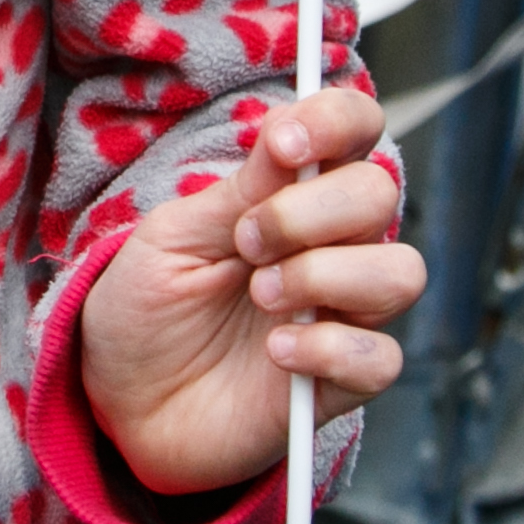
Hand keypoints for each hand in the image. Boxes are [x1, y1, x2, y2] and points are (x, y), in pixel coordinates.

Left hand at [71, 89, 422, 497]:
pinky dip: (328, 349)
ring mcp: (343, 312)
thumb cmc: (146, 307)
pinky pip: (381, 357)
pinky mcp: (343, 381)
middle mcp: (331, 245)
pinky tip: (277, 353)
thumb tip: (286, 136)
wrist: (123, 402)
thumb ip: (236, 193)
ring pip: (400, 272)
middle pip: (378, 194)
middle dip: (309, 211)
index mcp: (291, 192)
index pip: (352, 129)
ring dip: (324, 276)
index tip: (283, 145)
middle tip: (245, 242)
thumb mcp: (172, 236)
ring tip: (261, 297)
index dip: (335, 121)